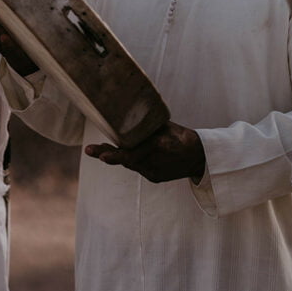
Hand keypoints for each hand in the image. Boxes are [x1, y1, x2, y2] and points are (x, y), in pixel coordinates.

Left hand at [85, 121, 205, 184]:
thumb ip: (147, 126)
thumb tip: (126, 113)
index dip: (116, 154)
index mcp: (159, 147)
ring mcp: (153, 172)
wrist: (200, 158)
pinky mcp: (154, 177)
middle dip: (107, 154)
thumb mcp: (165, 127)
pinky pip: (139, 167)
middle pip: (127, 159)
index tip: (101, 156)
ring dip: (117, 155)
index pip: (133, 152)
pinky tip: (131, 153)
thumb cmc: (182, 136)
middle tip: (90, 150)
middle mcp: (154, 162)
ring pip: (130, 163)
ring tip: (98, 150)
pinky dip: (134, 160)